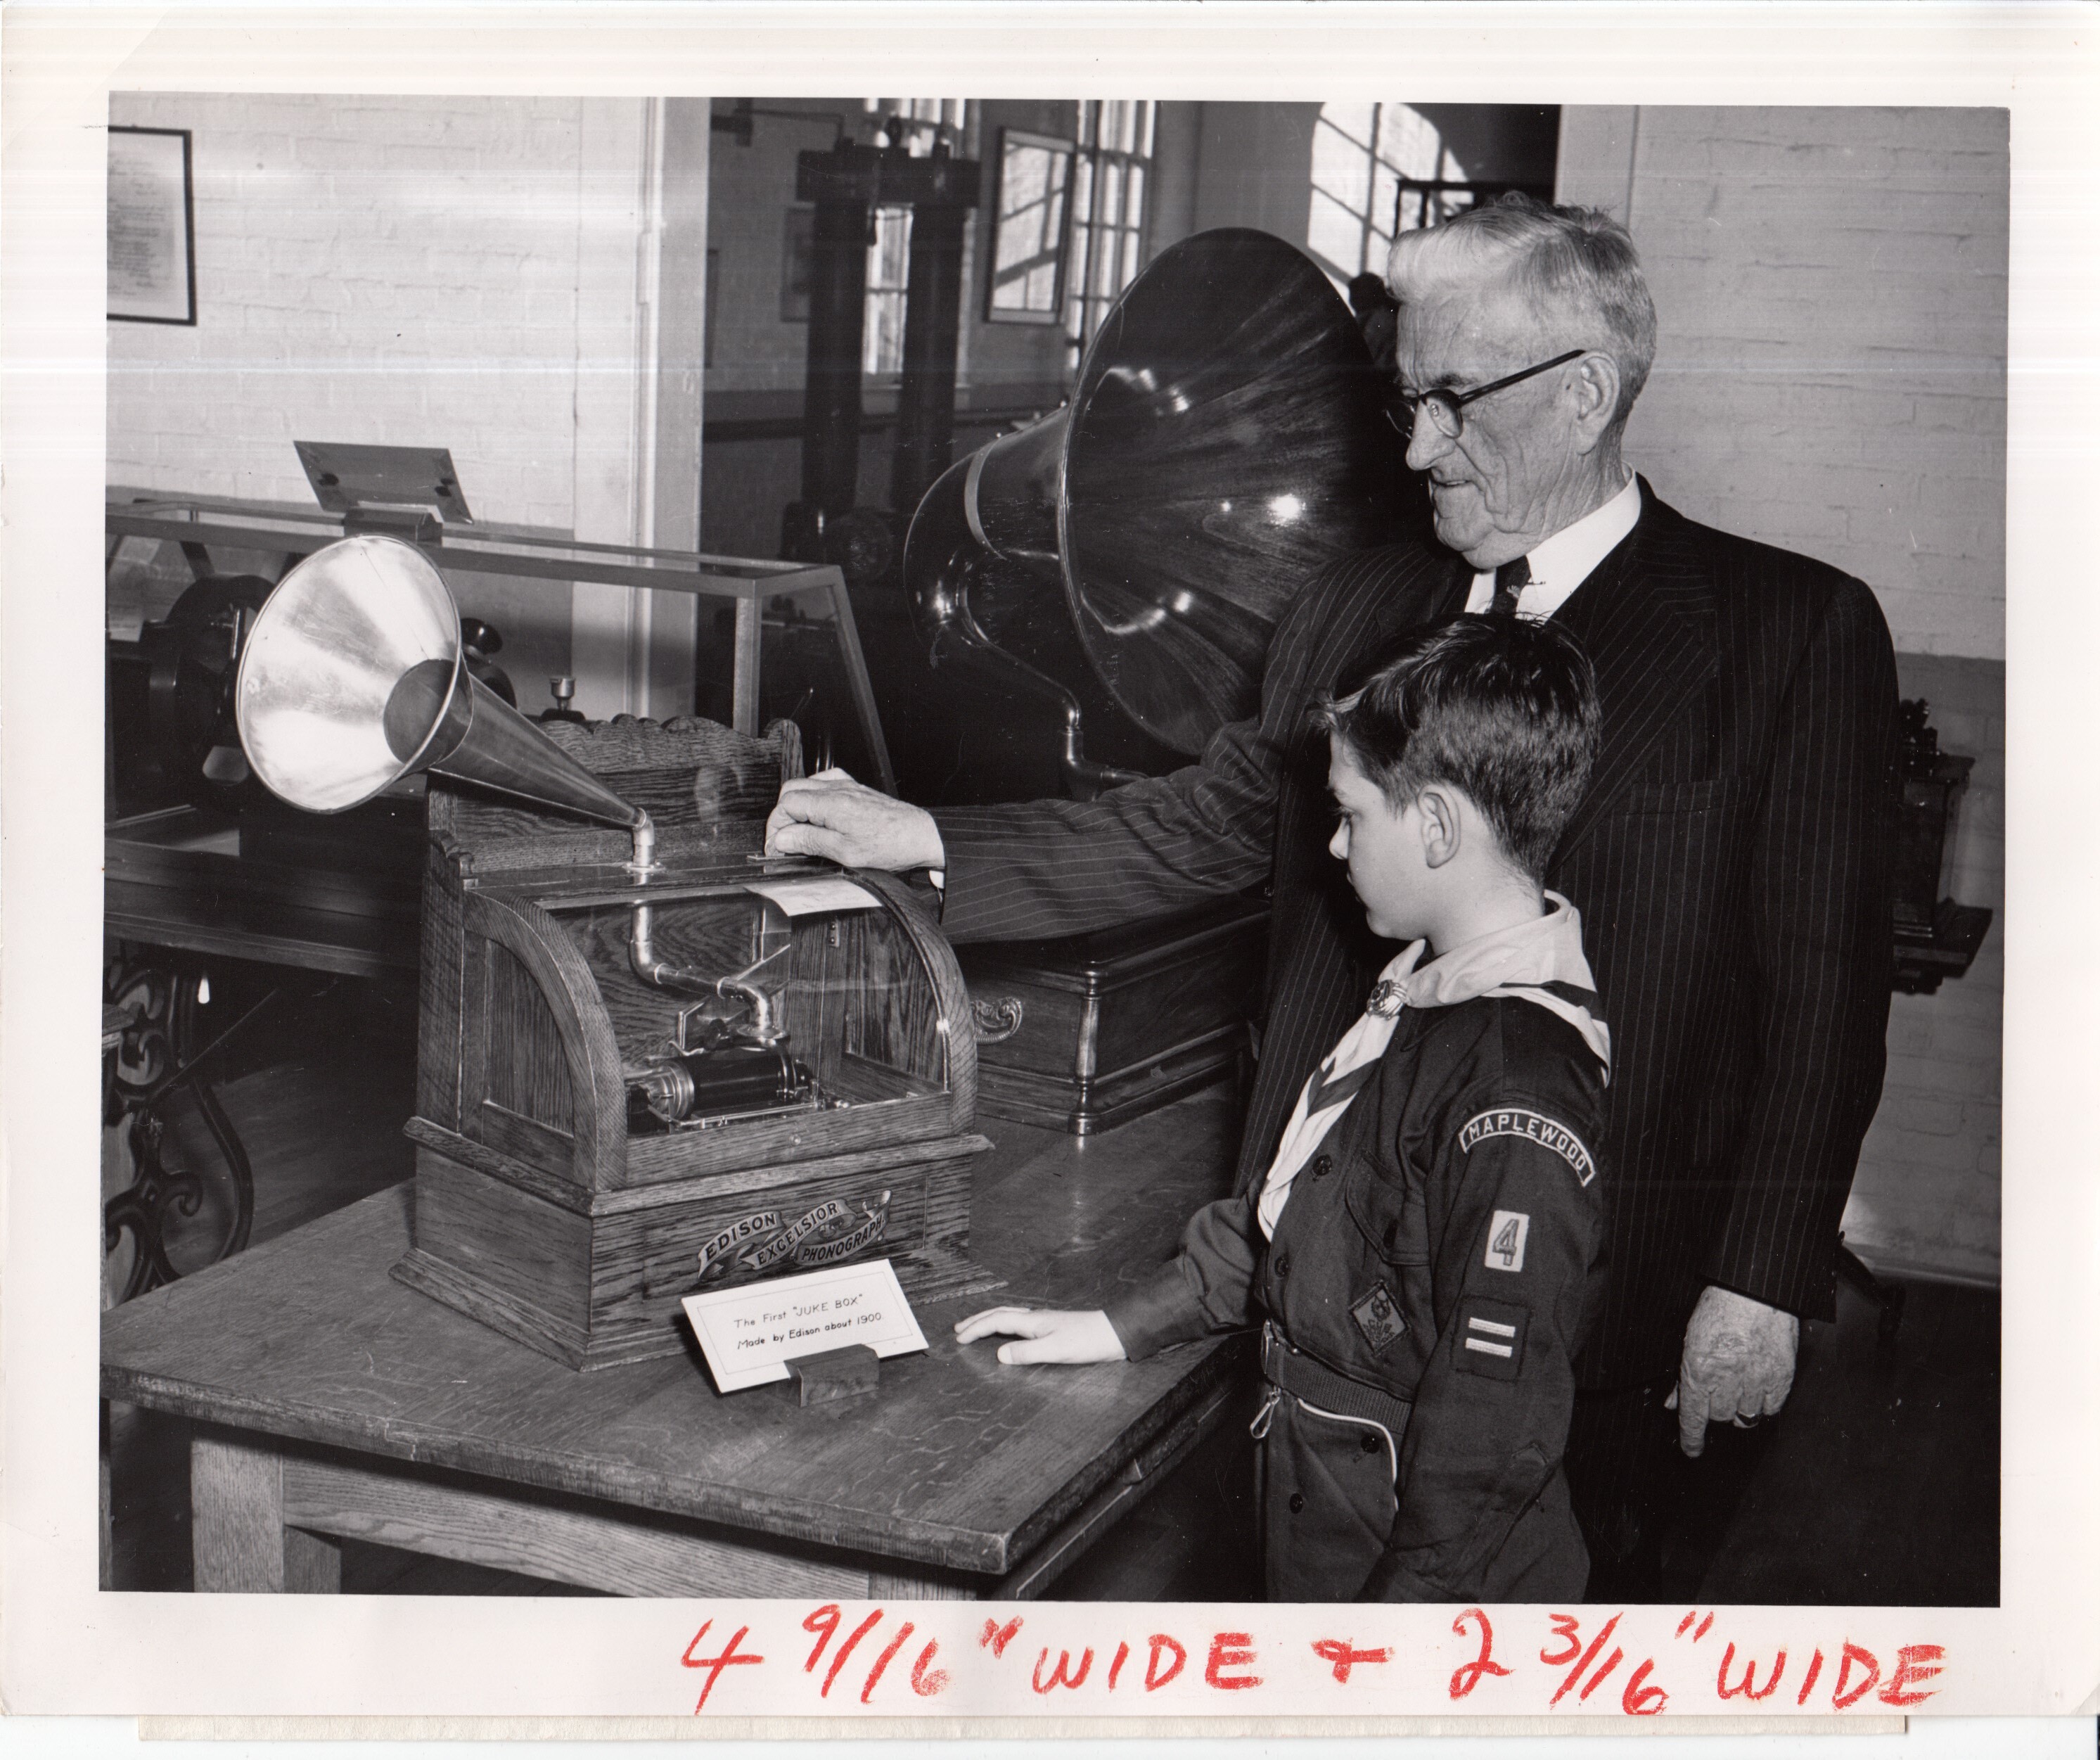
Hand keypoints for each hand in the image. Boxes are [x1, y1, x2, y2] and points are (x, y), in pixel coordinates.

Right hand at [764, 768, 944, 869]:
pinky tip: (818, 813)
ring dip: (797, 806)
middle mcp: (837, 788)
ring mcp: (846, 786)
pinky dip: (814, 796)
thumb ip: (810, 842)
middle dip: (782, 816)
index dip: (775, 827)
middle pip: (791, 791)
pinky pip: (825, 783)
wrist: (920, 836)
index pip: (786, 804)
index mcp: (830, 803)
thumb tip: (782, 839)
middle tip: (784, 840)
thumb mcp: (844, 852)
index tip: (776, 847)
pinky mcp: (856, 789)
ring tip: (799, 830)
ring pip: (806, 785)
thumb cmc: (889, 845)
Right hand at [953, 1306, 1125, 1365]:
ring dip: (989, 1321)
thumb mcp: (1055, 1350)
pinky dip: (1004, 1325)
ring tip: (976, 1328)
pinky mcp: (1052, 1328)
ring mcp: (1044, 1321)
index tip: (958, 1339)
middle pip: (999, 1314)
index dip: (976, 1329)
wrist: (1114, 1333)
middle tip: (959, 1330)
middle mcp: (1035, 1318)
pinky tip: (1008, 1332)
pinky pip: (1019, 1322)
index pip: (996, 1321)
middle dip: (977, 1321)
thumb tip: (999, 1355)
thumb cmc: (1086, 1341)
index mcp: (1033, 1322)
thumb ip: (1027, 1353)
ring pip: (1009, 1316)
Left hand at [1666, 1285, 1798, 1457]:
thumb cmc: (1720, 1306)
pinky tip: (1758, 1388)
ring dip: (1738, 1409)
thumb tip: (1672, 1403)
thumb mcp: (1690, 1337)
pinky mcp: (1782, 1378)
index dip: (1691, 1439)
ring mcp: (1756, 1380)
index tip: (1691, 1451)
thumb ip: (1681, 1375)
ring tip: (1738, 1388)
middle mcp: (1727, 1379)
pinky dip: (1763, 1404)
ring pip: (1745, 1417)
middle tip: (1719, 1391)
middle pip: (1719, 1417)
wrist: (1757, 1287)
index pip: (1693, 1417)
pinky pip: (1771, 1408)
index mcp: (1698, 1369)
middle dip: (1715, 1409)